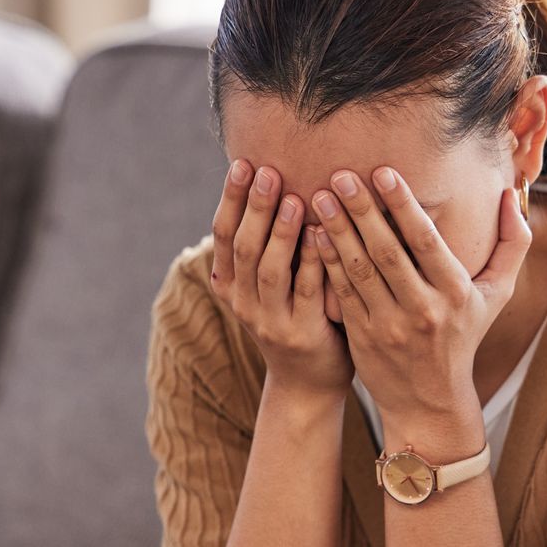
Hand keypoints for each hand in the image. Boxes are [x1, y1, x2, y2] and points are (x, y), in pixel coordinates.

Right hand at [210, 159, 352, 400]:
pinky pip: (306, 292)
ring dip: (281, 233)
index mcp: (229, 285)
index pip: (223, 235)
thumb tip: (270, 180)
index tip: (243, 163)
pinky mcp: (302, 335)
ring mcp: (270, 321)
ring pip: (270, 271)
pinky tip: (322, 234)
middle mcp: (243, 303)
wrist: (307, 383)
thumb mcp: (267, 284)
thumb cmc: (293, 316)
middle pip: (244, 248)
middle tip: (268, 170)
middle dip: (255, 207)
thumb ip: (265, 244)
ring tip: (294, 198)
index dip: (230, 199)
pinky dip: (312, 261)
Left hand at [311, 168, 531, 434]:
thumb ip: (512, 243)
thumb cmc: (464, 336)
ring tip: (319, 197)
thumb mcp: (498, 294)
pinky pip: (342, 293)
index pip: (426, 242)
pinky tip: (313, 235)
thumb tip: (513, 192)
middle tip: (340, 175)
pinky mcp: (362, 338)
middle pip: (387, 253)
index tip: (383, 172)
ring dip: (337, 232)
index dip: (403, 206)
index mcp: (456, 293)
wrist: (429, 401)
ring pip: (359, 271)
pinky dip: (327, 263)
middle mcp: (423, 310)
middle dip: (362, 211)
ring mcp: (389, 326)